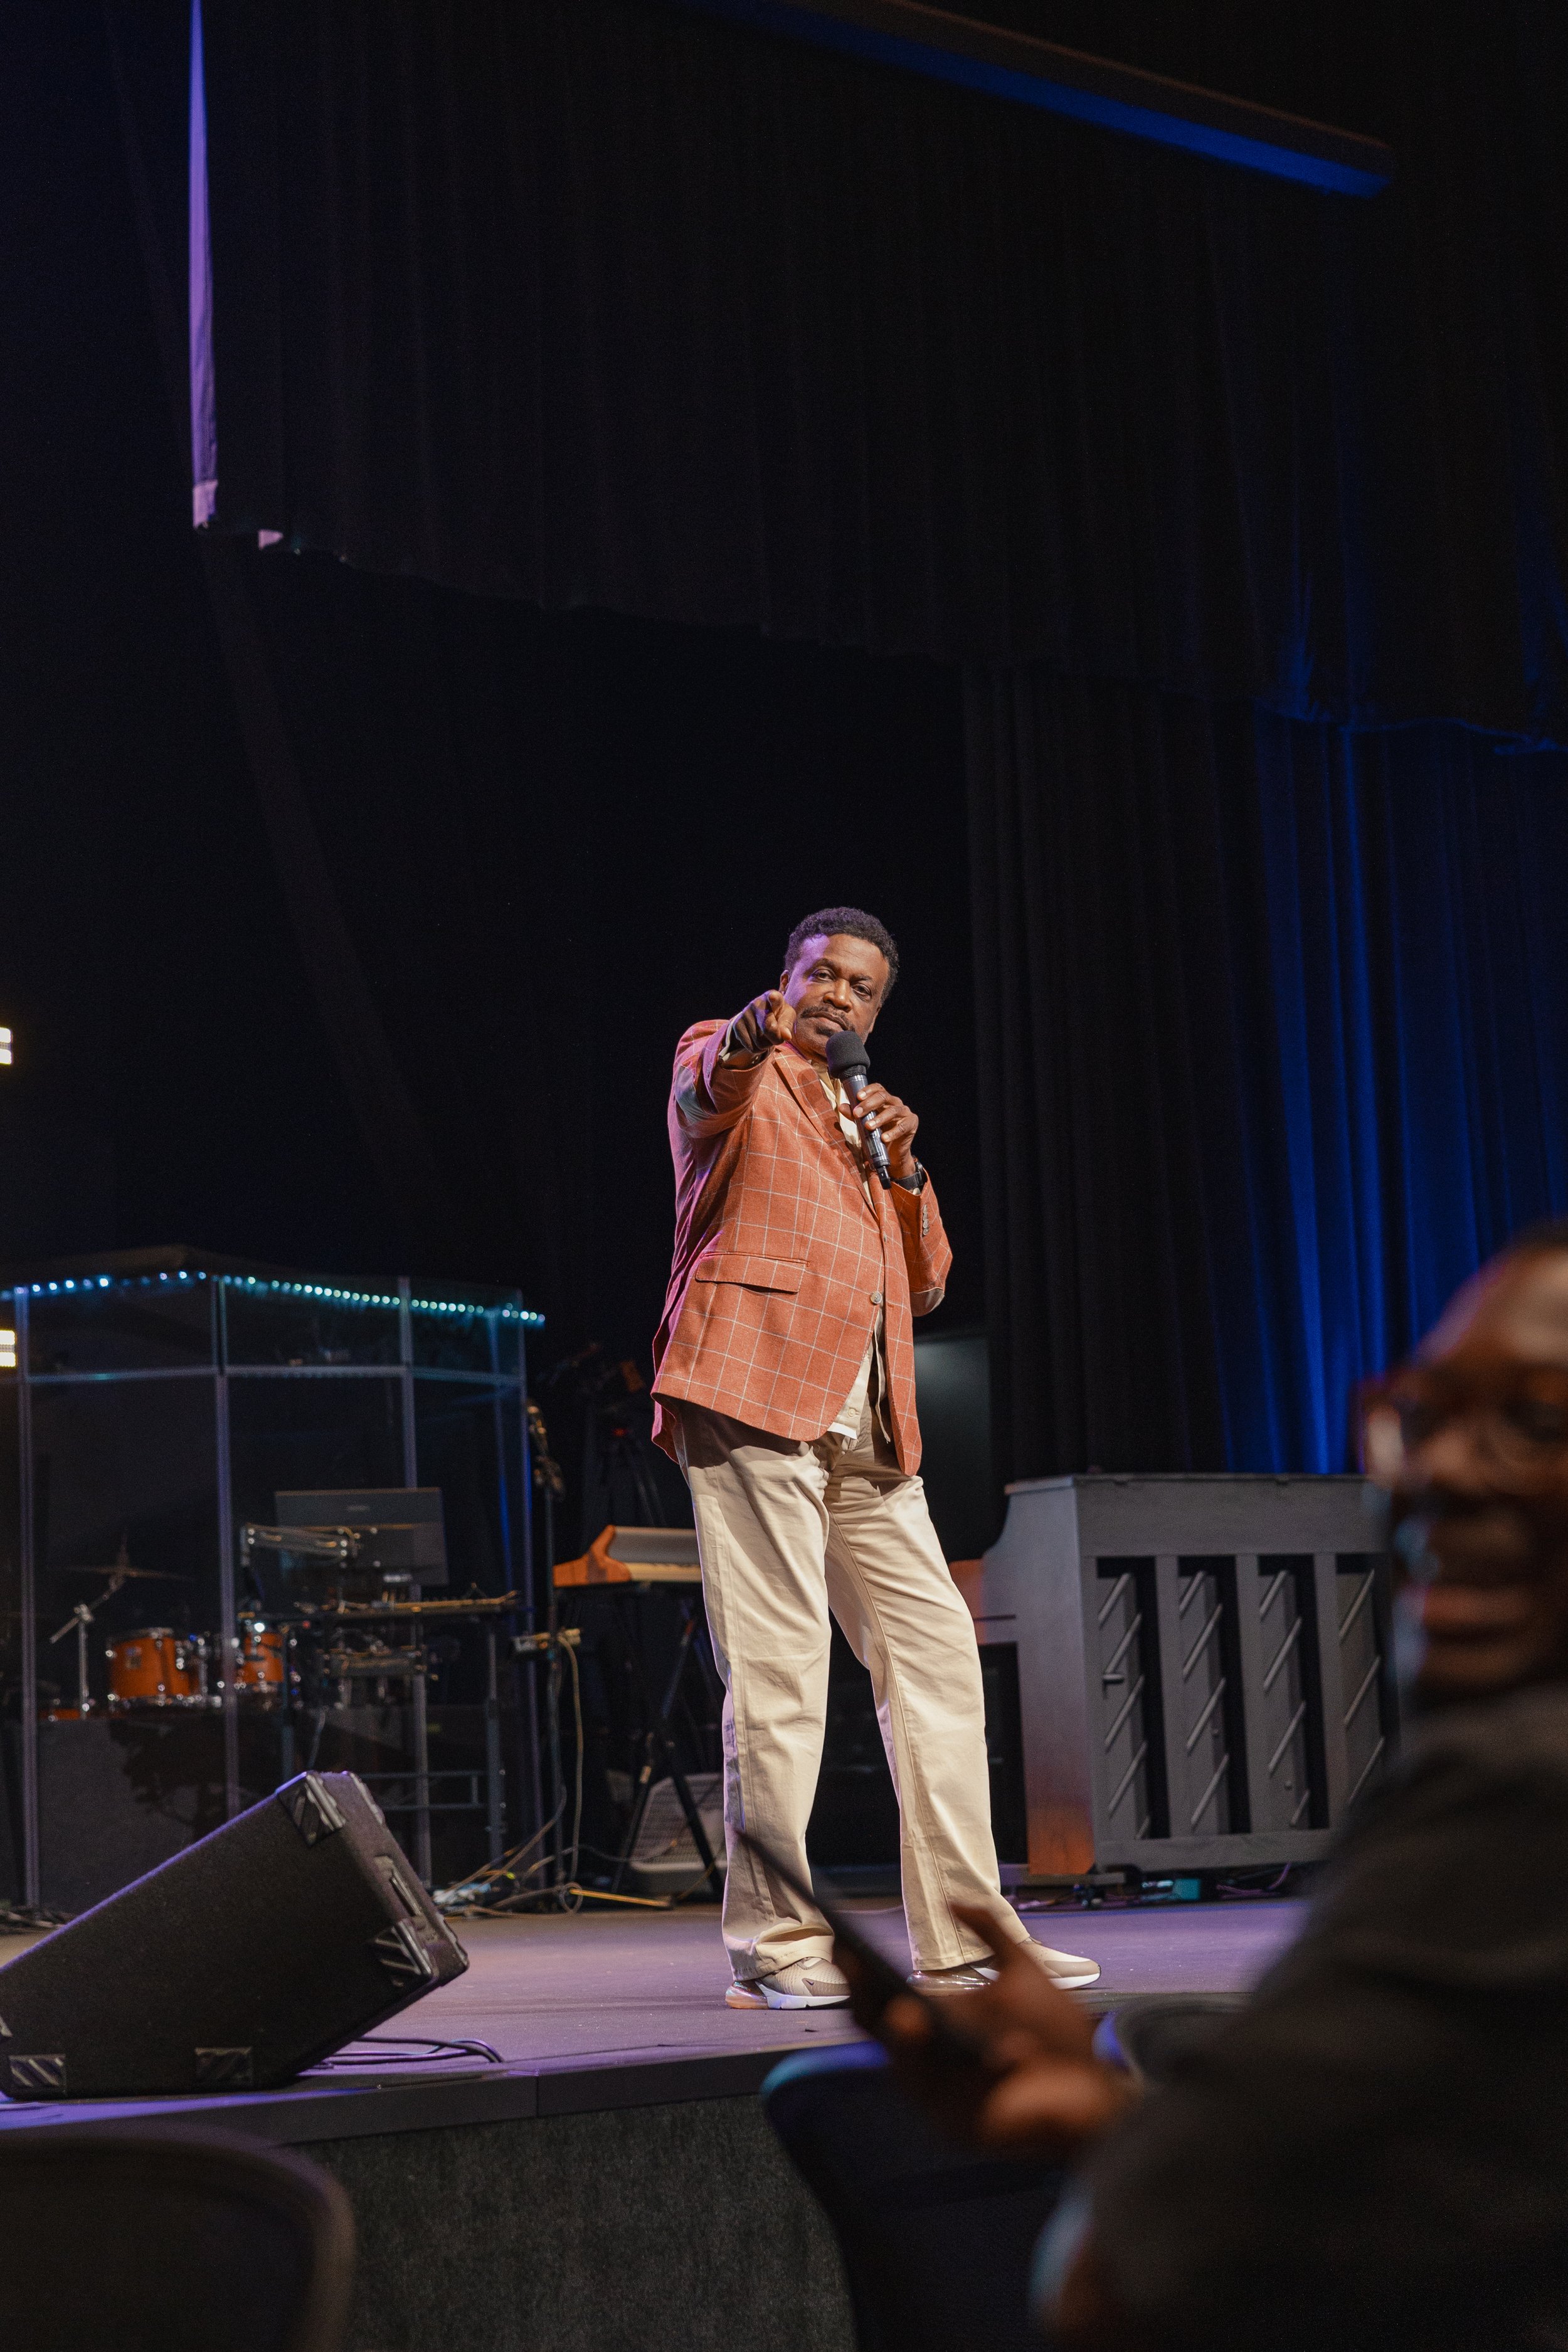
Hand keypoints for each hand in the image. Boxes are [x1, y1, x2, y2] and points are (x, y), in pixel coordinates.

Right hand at [725, 990, 795, 1058]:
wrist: (758, 1018)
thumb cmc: (778, 1016)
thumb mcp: (787, 1018)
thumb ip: (787, 1026)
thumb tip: (786, 1036)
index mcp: (774, 998)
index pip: (774, 998)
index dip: (774, 998)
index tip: (773, 997)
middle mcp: (757, 1003)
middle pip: (769, 1028)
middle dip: (776, 1038)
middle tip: (777, 1036)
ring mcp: (745, 1014)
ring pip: (760, 1042)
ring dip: (766, 1045)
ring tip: (766, 1035)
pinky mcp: (736, 1025)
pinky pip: (751, 1047)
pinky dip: (758, 1049)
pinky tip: (757, 1039)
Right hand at [839, 1903, 1135, 2157]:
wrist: (1099, 2088)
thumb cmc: (1058, 2036)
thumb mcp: (1023, 1970)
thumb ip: (990, 1932)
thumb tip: (952, 1900)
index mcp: (935, 2026)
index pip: (881, 2001)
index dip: (858, 1974)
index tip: (843, 1943)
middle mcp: (929, 2062)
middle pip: (879, 2035)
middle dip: (864, 2001)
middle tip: (859, 1972)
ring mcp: (942, 2100)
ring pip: (903, 2071)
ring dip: (907, 2043)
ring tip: (908, 2013)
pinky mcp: (967, 2129)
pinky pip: (958, 2104)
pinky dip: (982, 2077)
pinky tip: (1009, 2054)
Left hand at [851, 1082, 918, 1179]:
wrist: (891, 1155)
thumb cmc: (877, 1136)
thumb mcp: (863, 1125)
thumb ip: (854, 1116)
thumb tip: (841, 1107)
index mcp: (884, 1100)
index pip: (877, 1089)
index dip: (868, 1090)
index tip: (857, 1097)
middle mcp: (895, 1103)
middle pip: (883, 1097)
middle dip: (869, 1104)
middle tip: (857, 1113)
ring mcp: (905, 1113)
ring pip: (892, 1111)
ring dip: (879, 1119)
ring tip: (868, 1126)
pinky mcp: (911, 1124)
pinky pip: (902, 1127)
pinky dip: (892, 1132)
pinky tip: (884, 1138)